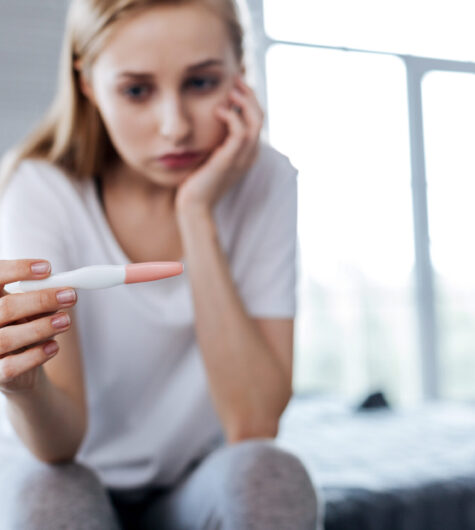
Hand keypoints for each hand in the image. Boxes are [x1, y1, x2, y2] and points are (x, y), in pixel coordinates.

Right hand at [0, 259, 76, 394]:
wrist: (18, 367)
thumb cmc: (24, 326)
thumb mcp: (32, 308)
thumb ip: (42, 296)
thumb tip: (66, 287)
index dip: (18, 269)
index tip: (47, 268)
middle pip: (5, 307)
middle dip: (41, 300)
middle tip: (70, 295)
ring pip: (6, 338)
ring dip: (41, 328)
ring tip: (66, 321)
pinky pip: (11, 366)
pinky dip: (35, 356)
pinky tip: (53, 346)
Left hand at [175, 76, 263, 215]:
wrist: (194, 206)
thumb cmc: (197, 183)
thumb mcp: (209, 156)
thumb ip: (214, 141)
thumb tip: (207, 119)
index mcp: (246, 153)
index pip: (256, 120)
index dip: (248, 99)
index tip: (234, 84)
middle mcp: (249, 154)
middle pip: (260, 116)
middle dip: (249, 94)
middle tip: (234, 79)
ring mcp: (242, 158)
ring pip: (255, 121)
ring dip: (244, 101)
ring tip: (230, 89)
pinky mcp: (230, 160)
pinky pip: (240, 132)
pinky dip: (232, 117)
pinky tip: (219, 110)